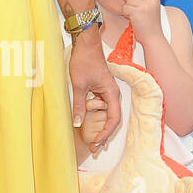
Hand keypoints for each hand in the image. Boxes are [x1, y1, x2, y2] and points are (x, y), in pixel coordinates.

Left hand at [69, 28, 120, 148]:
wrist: (85, 43)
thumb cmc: (84, 60)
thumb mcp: (79, 85)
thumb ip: (79, 106)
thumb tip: (78, 124)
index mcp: (112, 93)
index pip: (114, 119)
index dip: (106, 133)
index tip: (96, 142)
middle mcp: (112, 95)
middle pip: (112, 120)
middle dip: (103, 134)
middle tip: (93, 148)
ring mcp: (106, 93)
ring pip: (105, 115)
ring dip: (98, 126)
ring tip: (90, 140)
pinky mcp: (99, 90)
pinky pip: (99, 108)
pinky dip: (94, 117)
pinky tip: (87, 125)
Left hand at [120, 0, 162, 43]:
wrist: (152, 38)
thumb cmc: (151, 25)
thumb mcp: (153, 9)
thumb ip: (147, 0)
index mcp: (156, 0)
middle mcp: (151, 1)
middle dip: (132, 1)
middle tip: (137, 11)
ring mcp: (143, 6)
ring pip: (128, 0)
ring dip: (128, 8)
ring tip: (135, 16)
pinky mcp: (136, 12)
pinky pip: (125, 8)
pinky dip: (126, 14)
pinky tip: (132, 19)